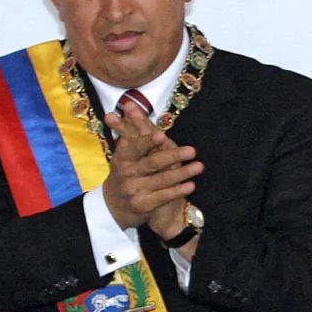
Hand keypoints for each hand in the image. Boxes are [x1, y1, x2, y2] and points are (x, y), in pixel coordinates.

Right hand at [102, 102, 203, 229]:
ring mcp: (134, 190)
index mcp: (122, 158)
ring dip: (182, 173)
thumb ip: (130, 129)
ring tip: (199, 166)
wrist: (112, 206)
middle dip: (173, 156)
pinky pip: (163, 196)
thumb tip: (130, 104)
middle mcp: (126, 174)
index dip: (147, 142)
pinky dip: (178, 191)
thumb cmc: (124, 172)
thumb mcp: (123, 153)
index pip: (135, 148)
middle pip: (152, 163)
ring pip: (162, 180)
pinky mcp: (142, 205)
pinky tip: (191, 185)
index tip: (162, 135)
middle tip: (191, 150)